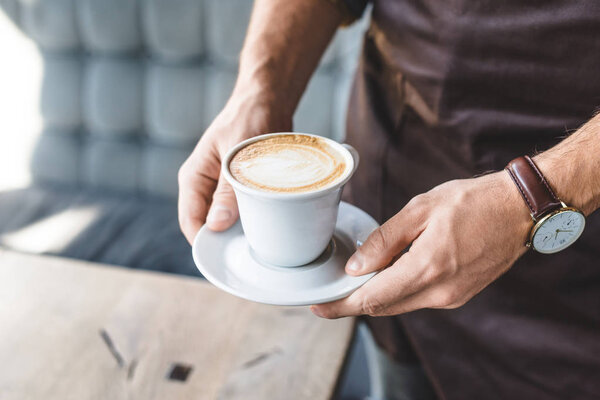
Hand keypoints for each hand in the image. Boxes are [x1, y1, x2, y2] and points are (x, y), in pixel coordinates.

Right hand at [178, 89, 291, 242]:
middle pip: (207, 225)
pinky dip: (251, 218)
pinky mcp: (236, 187)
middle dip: (225, 240)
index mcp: (193, 177)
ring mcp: (219, 188)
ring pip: (224, 220)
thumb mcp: (238, 154)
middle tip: (251, 250)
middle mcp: (202, 186)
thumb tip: (216, 224)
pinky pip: (239, 211)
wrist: (266, 100)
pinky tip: (267, 222)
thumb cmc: (249, 119)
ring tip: (261, 238)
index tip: (228, 256)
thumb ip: (228, 189)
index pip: (190, 222)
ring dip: (240, 230)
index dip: (206, 243)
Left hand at [311, 171, 531, 317]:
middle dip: (353, 303)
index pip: (373, 298)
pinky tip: (386, 276)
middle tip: (329, 295)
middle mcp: (440, 291)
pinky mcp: (459, 295)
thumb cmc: (471, 202)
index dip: (342, 305)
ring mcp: (452, 297)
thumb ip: (385, 240)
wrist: (518, 210)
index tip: (319, 307)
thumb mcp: (420, 209)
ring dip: (375, 297)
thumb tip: (356, 267)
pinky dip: (397, 292)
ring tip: (352, 282)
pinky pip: (418, 300)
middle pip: (384, 307)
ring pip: (400, 305)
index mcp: (428, 268)